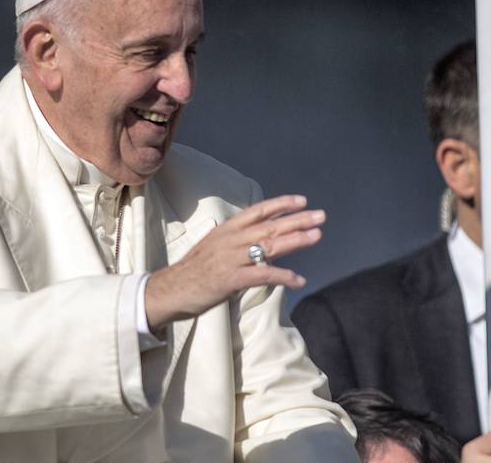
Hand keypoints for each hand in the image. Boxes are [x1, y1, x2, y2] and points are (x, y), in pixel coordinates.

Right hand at [144, 194, 321, 329]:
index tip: (302, 200)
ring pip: (269, 246)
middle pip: (270, 226)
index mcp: (227, 230)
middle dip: (298, 219)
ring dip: (296, 240)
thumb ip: (235, 241)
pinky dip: (283, 276)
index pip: (258, 211)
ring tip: (317, 236)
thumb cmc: (193, 271)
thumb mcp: (213, 247)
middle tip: (321, 215)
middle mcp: (231, 240)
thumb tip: (255, 238)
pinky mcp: (231, 279)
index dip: (281, 204)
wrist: (170, 290)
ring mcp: (231, 259)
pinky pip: (263, 275)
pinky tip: (299, 279)